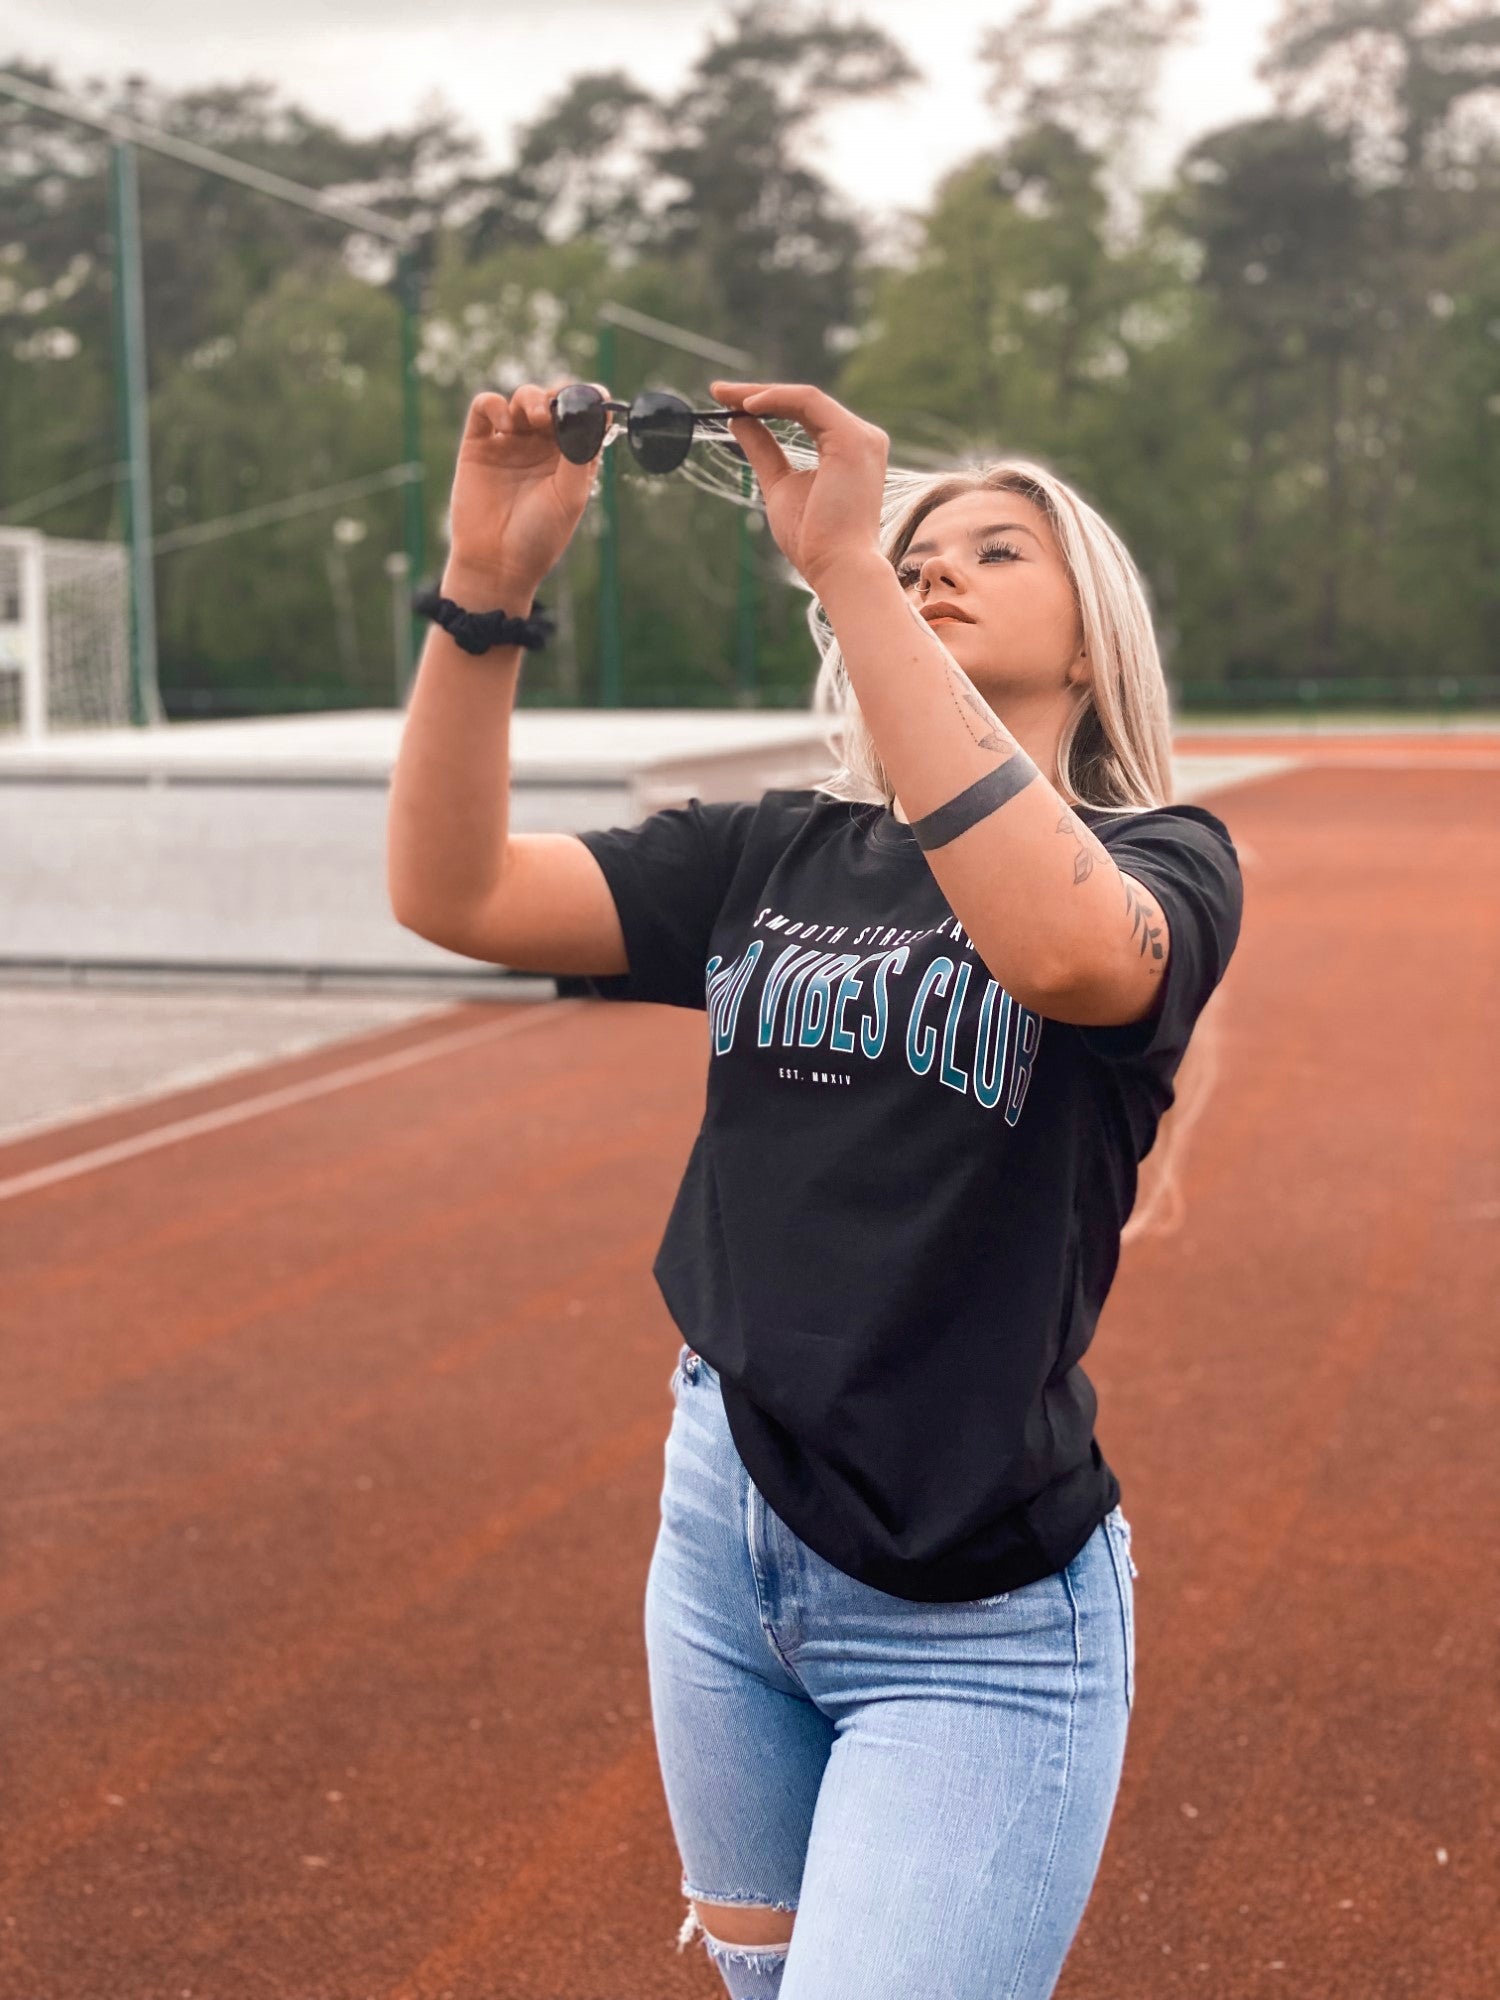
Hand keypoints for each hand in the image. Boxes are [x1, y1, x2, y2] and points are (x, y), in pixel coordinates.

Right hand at [443, 379, 606, 603]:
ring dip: (531, 399)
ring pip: (523, 399)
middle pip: (554, 400)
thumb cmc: (539, 537)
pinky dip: (495, 405)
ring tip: (536, 418)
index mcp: (570, 457)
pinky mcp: (479, 444)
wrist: (496, 563)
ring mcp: (509, 443)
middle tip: (559, 407)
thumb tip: (595, 409)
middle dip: (559, 394)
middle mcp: (542, 447)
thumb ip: (582, 453)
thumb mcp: (570, 496)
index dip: (590, 400)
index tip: (596, 396)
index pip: (584, 416)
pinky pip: (486, 407)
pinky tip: (506, 425)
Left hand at [709, 380, 887, 593]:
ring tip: (725, 395)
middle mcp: (862, 437)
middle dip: (757, 393)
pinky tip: (746, 405)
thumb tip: (738, 421)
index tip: (728, 403)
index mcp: (848, 450)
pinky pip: (807, 402)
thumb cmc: (813, 539)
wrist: (837, 567)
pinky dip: (775, 399)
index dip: (765, 405)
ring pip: (804, 397)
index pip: (803, 414)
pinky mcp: (852, 438)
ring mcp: (861, 436)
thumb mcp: (779, 484)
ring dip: (761, 392)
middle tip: (718, 391)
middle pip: (803, 402)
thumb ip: (763, 450)